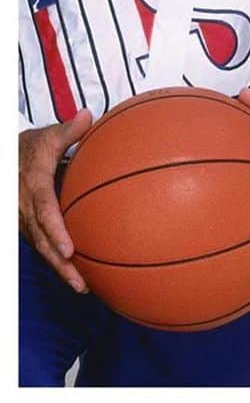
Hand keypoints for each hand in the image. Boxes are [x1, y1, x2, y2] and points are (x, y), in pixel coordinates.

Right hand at [19, 109, 92, 290]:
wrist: (7, 160)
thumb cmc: (31, 148)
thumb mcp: (47, 137)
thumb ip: (68, 130)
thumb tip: (88, 116)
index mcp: (33, 188)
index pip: (45, 213)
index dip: (56, 232)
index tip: (69, 249)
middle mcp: (26, 210)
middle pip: (43, 242)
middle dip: (61, 265)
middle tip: (81, 284)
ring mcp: (25, 221)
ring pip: (42, 248)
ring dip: (61, 268)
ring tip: (83, 286)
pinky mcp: (29, 226)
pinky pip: (43, 245)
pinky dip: (57, 260)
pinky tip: (77, 272)